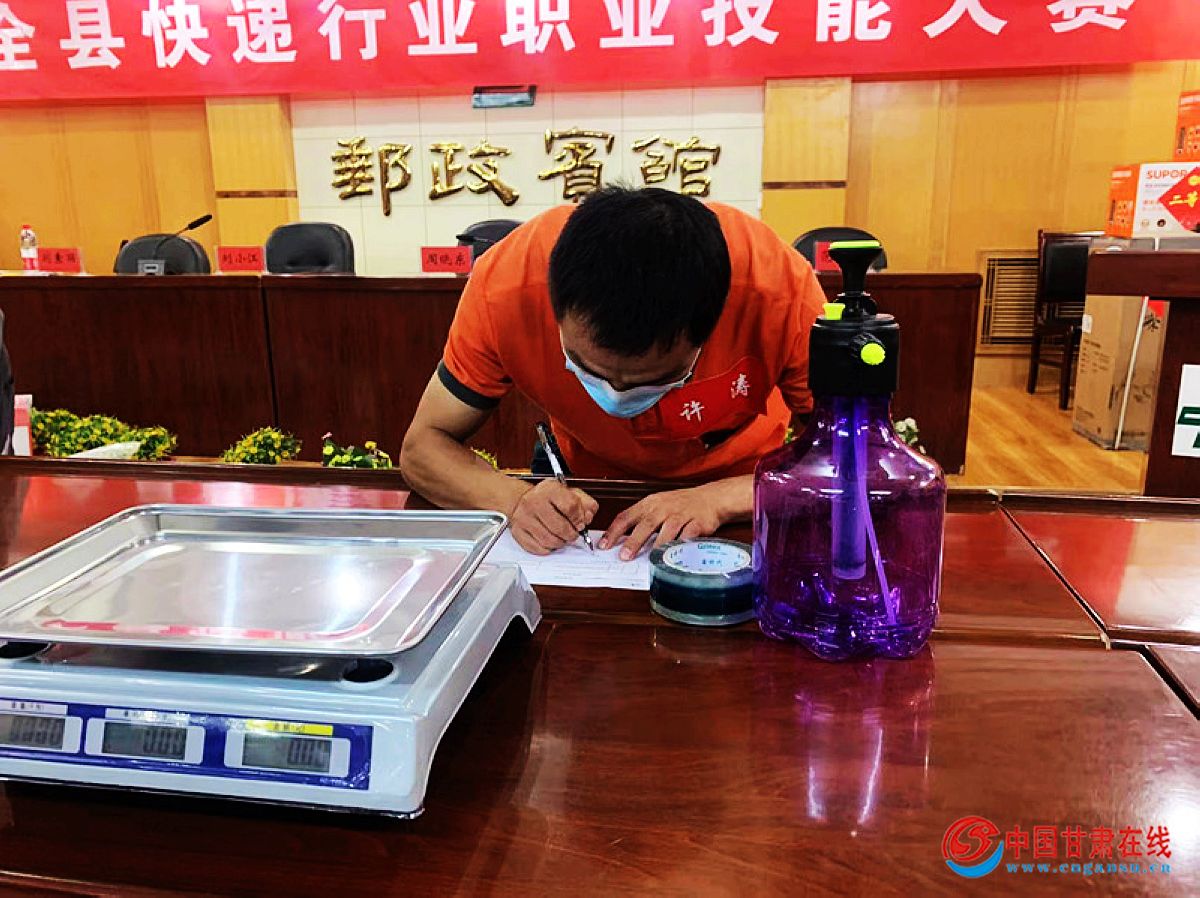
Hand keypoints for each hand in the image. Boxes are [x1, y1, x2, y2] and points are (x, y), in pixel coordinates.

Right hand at [510, 479, 598, 555]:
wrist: (521, 499)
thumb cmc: (548, 498)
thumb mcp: (569, 493)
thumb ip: (585, 504)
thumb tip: (587, 518)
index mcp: (550, 489)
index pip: (571, 506)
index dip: (580, 519)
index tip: (581, 523)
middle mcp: (534, 502)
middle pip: (561, 528)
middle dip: (572, 534)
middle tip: (573, 533)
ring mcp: (524, 518)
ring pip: (550, 541)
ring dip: (561, 542)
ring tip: (562, 537)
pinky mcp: (518, 531)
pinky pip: (538, 548)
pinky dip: (548, 548)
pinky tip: (550, 540)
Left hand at [600, 477, 752, 560]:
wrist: (710, 498)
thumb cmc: (680, 504)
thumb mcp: (656, 506)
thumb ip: (639, 521)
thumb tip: (618, 540)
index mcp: (650, 503)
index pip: (627, 516)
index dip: (614, 531)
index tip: (604, 545)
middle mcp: (664, 507)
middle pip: (646, 524)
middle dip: (634, 541)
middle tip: (624, 556)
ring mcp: (681, 514)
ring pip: (668, 529)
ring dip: (658, 544)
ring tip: (650, 558)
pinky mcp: (698, 522)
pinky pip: (689, 534)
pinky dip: (683, 544)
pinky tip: (676, 553)